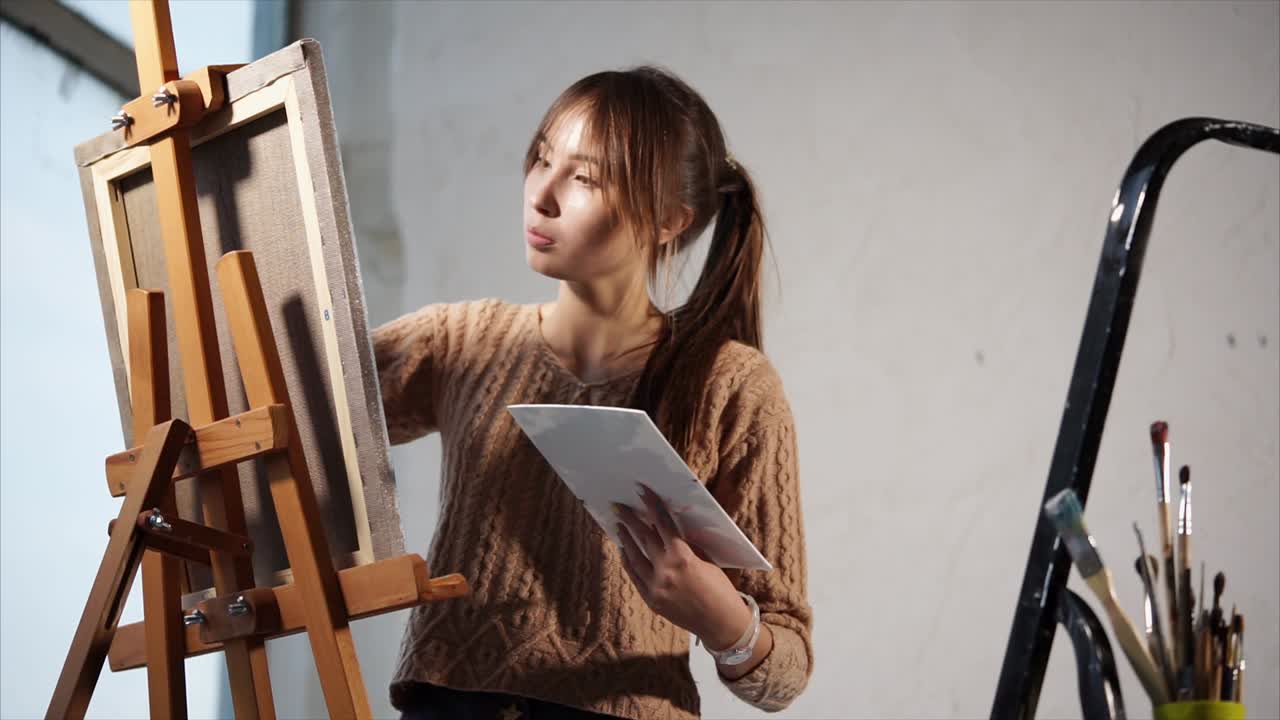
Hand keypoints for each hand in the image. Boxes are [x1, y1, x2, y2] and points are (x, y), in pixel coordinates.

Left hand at [613, 484, 752, 649]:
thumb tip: (666, 529)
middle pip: (644, 538)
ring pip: (635, 557)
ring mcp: (656, 587)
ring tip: (619, 527)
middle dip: (631, 521)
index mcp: (683, 557)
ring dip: (626, 540)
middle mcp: (666, 571)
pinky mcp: (651, 601)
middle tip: (619, 507)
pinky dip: (628, 562)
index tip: (642, 492)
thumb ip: (685, 546)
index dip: (652, 506)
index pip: (663, 524)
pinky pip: (635, 577)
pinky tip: (624, 552)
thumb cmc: (720, 589)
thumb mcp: (705, 561)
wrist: (721, 623)